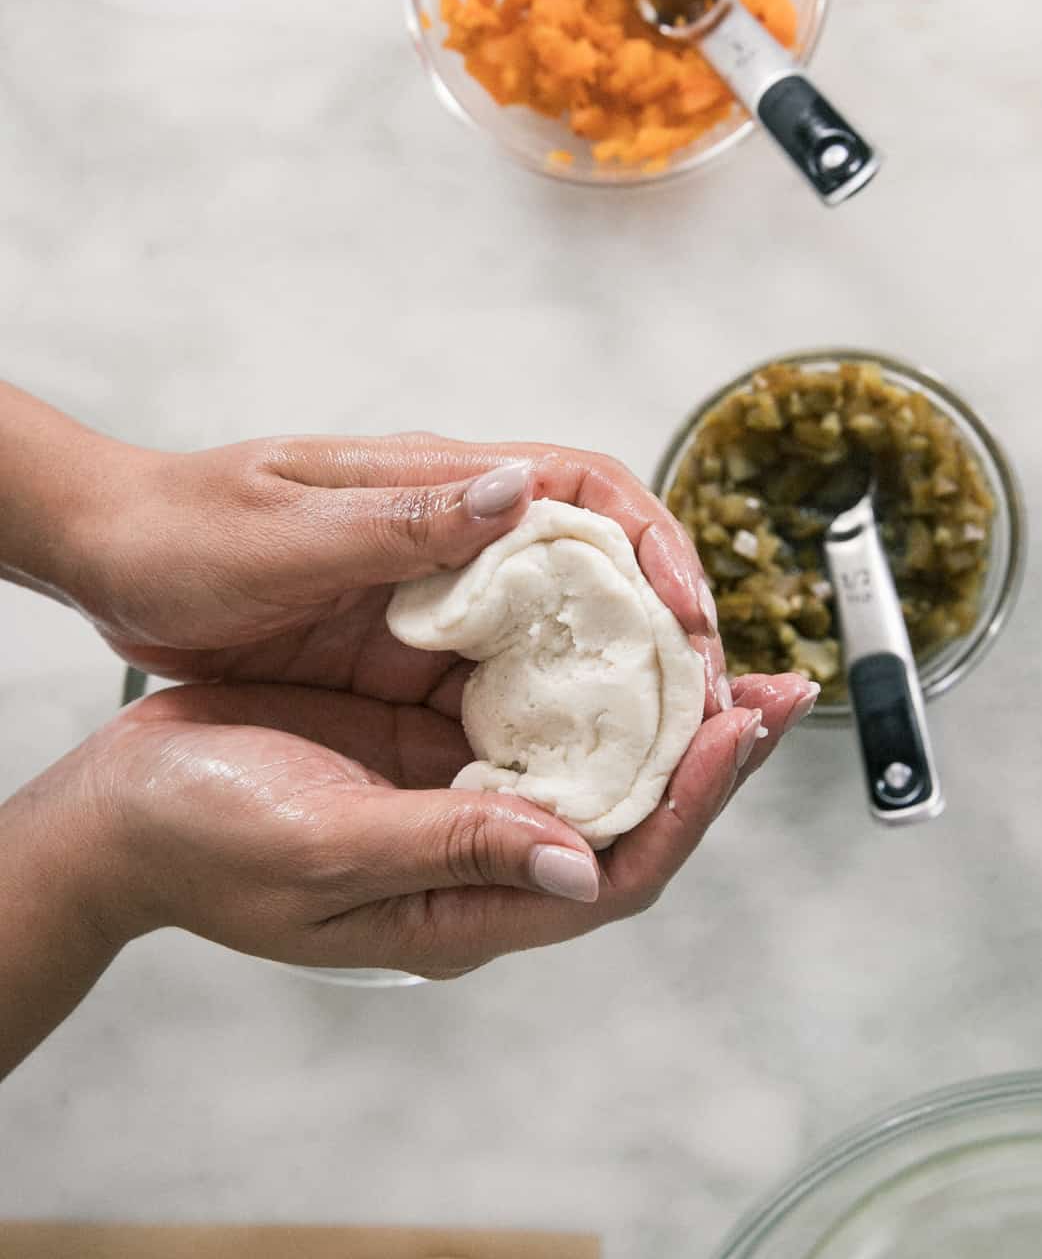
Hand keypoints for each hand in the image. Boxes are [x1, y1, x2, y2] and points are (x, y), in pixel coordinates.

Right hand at [11, 678, 811, 980]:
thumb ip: (453, 854)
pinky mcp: (432, 744)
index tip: (743, 730)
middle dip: (706, 754)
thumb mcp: (325, 853)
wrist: (123, 803)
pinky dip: (582, 673)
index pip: (615, 871)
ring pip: (590, 761)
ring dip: (658, 708)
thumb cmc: (205, 839)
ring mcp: (460, 796)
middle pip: (626, 817)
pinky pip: (529, 710)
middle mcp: (480, 856)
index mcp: (463, 909)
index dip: (689, 806)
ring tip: (724, 650)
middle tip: (780, 691)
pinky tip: (615, 625)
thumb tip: (581, 862)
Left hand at [70, 431, 729, 707]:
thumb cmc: (185, 533)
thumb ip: (402, 521)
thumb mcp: (287, 533)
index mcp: (439, 486)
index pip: (589, 493)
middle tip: (708, 712)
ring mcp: (435, 597)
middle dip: (662, 633)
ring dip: (614, 688)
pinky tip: (565, 778)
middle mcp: (455, 536)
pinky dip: (543, 724)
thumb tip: (523, 492)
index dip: (657, 548)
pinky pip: (500, 685)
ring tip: (661, 757)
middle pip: (596, 572)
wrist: (110, 562)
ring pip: (557, 635)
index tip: (690, 623)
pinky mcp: (408, 650)